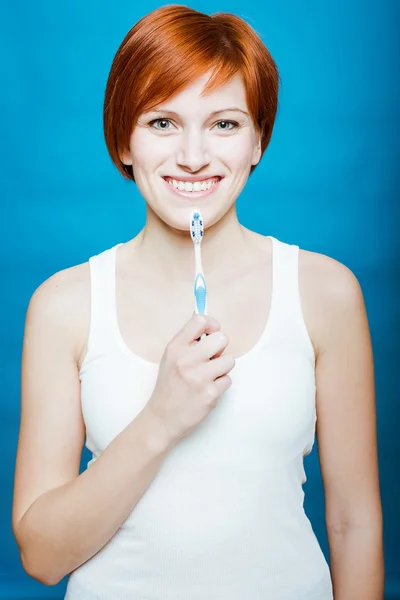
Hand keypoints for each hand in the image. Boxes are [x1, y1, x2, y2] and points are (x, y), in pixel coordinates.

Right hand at [145, 313, 234, 445]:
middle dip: (220, 349)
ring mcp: (199, 378)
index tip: (212, 333)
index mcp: (175, 348)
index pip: (200, 320)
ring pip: (229, 360)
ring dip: (222, 368)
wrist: (161, 419)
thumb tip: (207, 321)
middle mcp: (186, 360)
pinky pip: (228, 380)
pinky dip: (220, 385)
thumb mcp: (170, 358)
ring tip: (209, 376)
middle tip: (211, 359)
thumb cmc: (168, 387)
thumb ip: (188, 341)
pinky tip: (207, 390)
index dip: (212, 325)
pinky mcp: (210, 394)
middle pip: (221, 339)